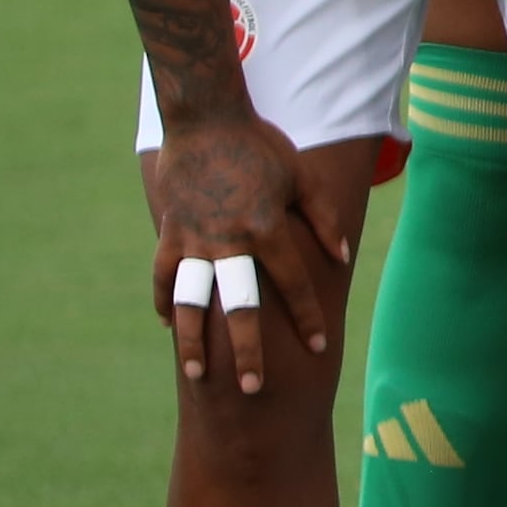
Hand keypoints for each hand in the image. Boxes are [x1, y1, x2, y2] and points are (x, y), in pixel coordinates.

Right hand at [148, 107, 345, 390]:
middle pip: (240, 307)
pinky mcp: (169, 232)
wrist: (206, 118)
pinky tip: (169, 326)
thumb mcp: (303, 176)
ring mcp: (194, 239)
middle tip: (254, 388)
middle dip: (248, 350)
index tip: (319, 346)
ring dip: (193, 341)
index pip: (294, 284)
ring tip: (198, 374)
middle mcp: (230, 240)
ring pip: (191, 301)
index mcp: (268, 227)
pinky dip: (164, 301)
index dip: (309, 317)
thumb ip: (323, 219)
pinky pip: (163, 276)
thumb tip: (343, 256)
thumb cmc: (262, 145)